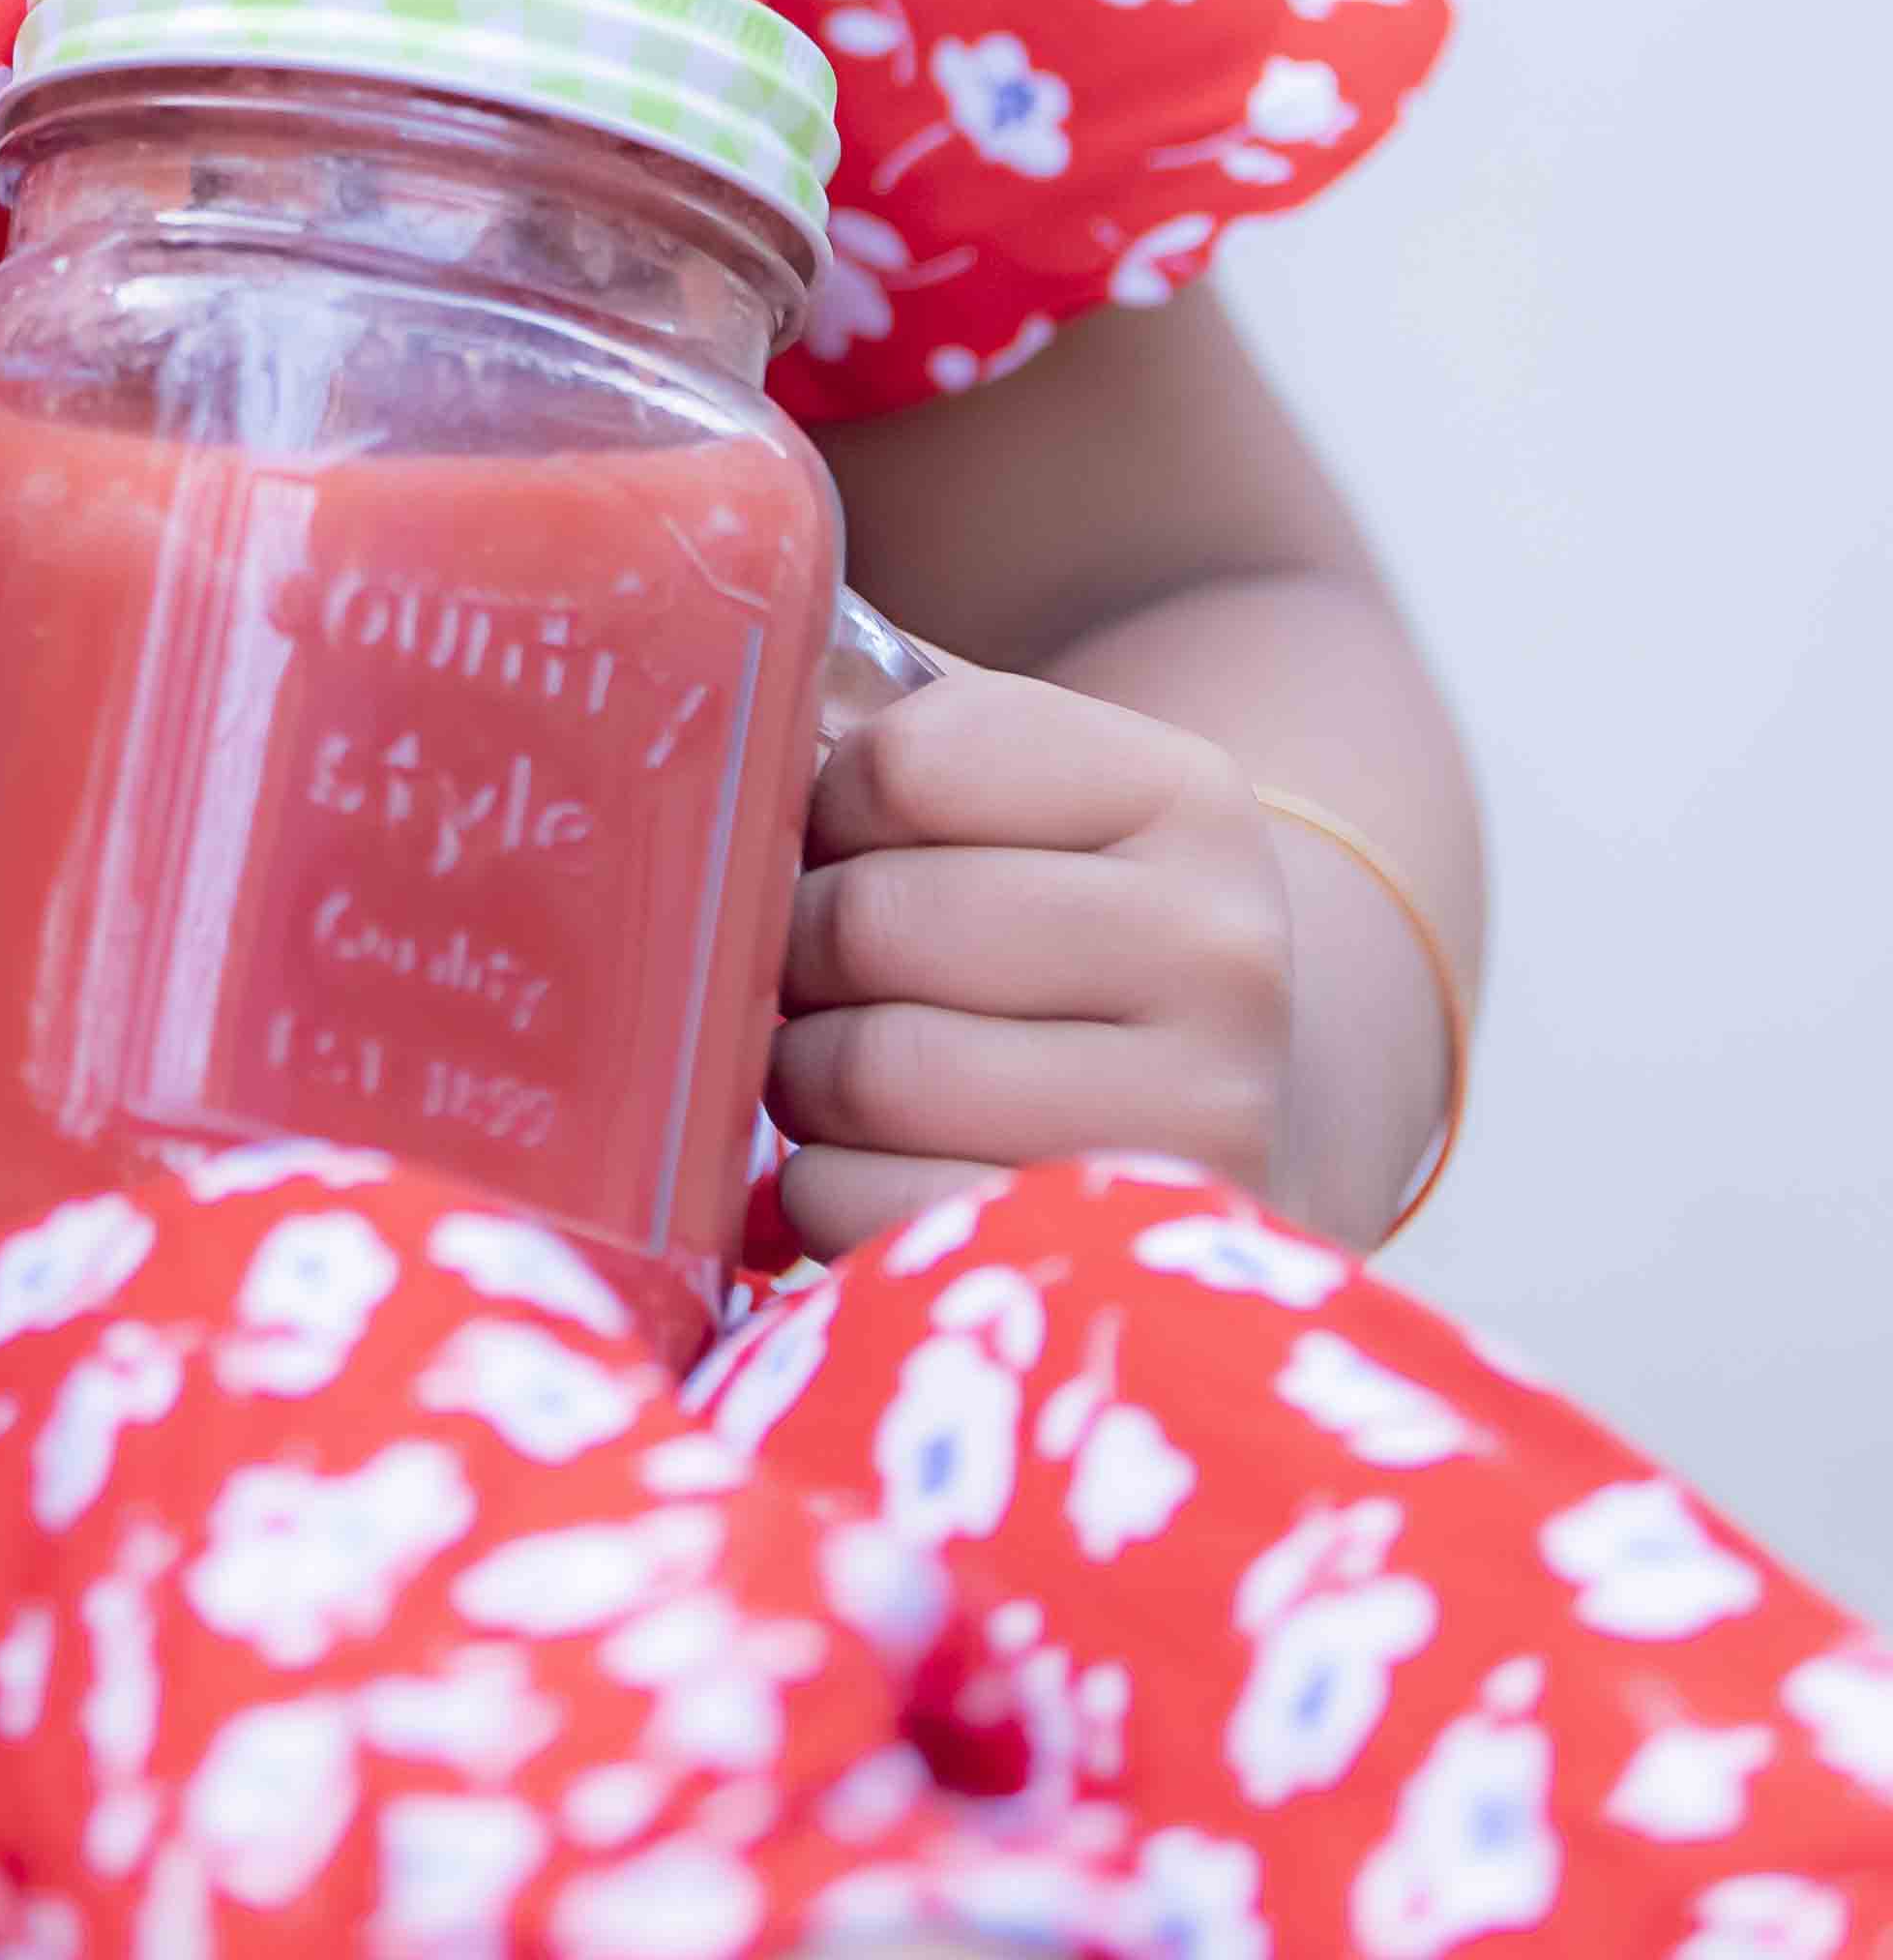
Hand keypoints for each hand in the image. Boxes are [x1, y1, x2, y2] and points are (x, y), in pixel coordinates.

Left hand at [770, 661, 1296, 1255]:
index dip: (824, 805)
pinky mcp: (1115, 1262)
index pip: (905, 763)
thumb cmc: (1069, 926)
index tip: (838, 842)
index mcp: (1185, 798)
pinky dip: (823, 1186)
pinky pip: (866, 1209)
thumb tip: (728, 699)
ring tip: (840, 1060)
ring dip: (803, 1071)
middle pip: (874, 920)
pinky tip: (874, 1159)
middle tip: (809, 970)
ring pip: (869, 1071)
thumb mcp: (1029, 792)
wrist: (1233, 1119)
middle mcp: (1219, 955)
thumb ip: (887, 721)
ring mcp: (1190, 1123)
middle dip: (796, 948)